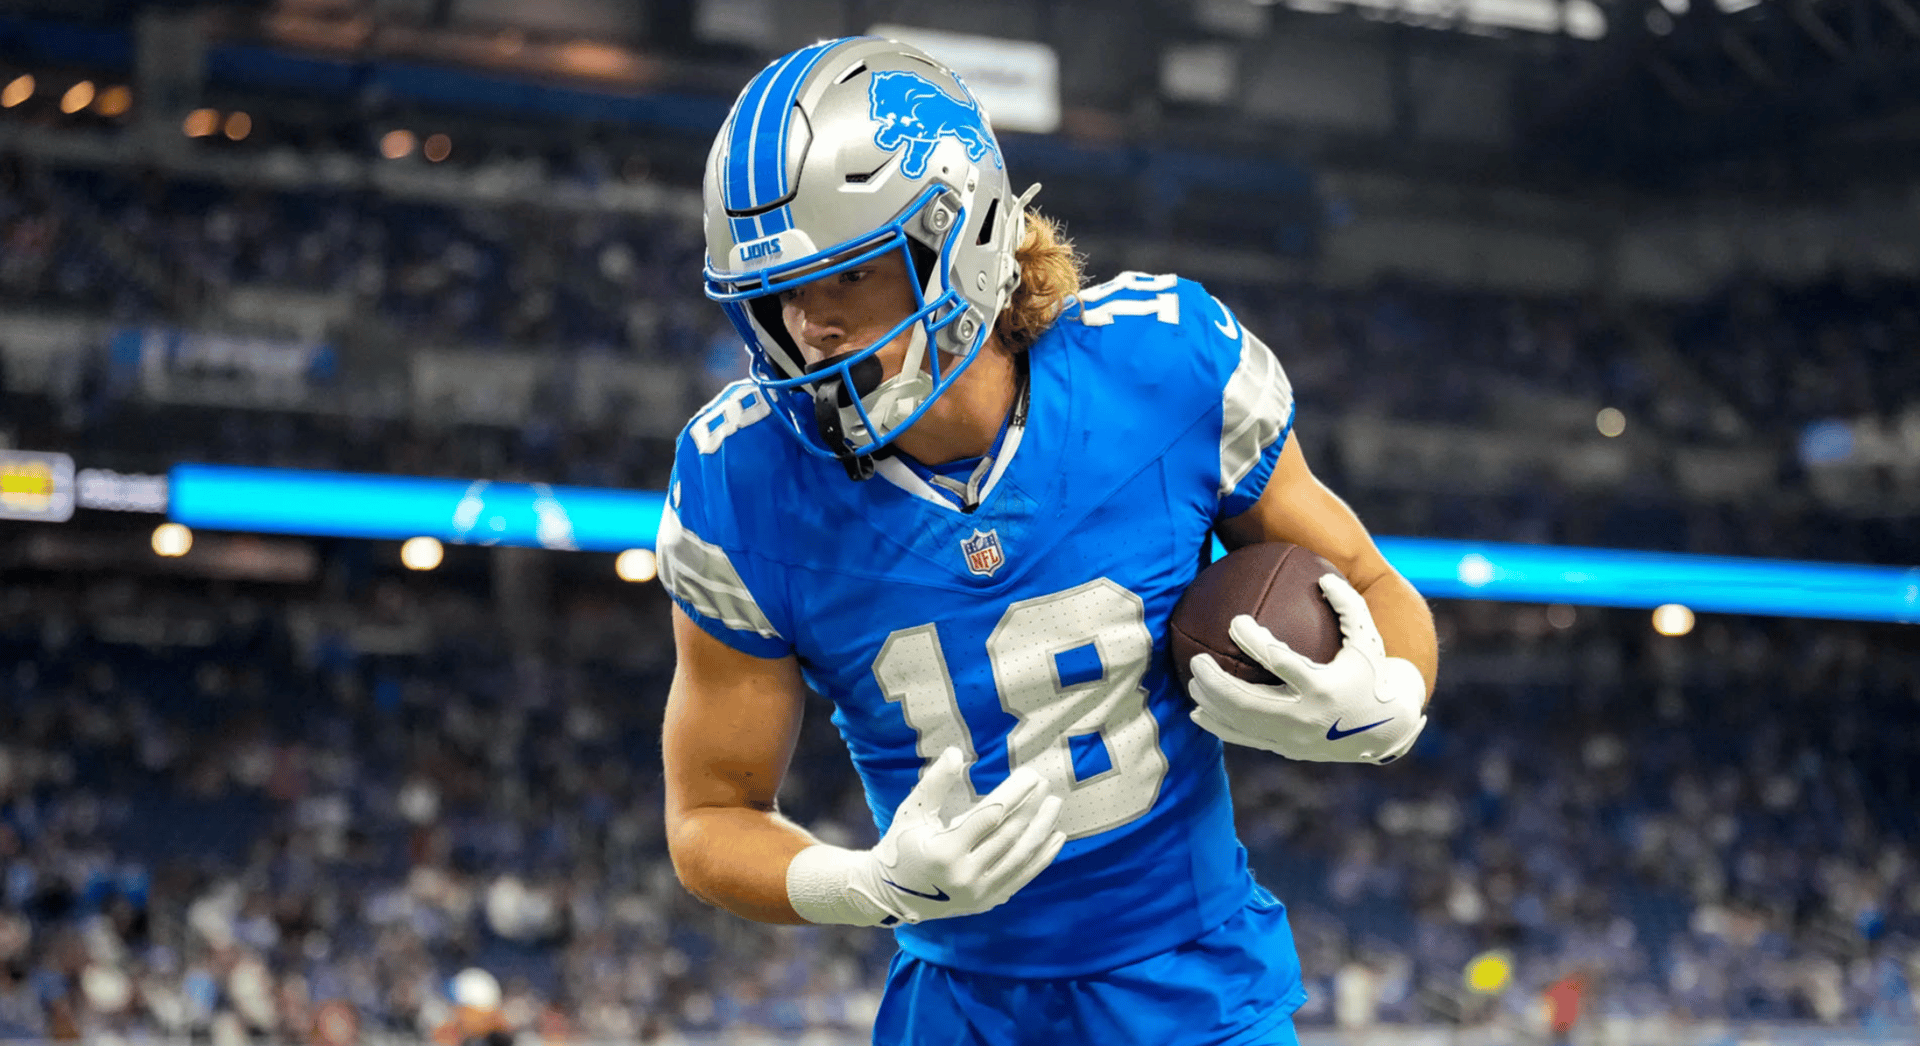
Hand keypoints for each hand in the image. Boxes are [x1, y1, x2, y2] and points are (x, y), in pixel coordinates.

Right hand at [786, 748, 1066, 925]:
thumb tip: (956, 752)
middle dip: (1032, 808)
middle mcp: (965, 876)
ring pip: (1020, 857)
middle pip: (1009, 836)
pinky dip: (1042, 857)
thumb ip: (934, 783)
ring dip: (1042, 830)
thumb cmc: (901, 846)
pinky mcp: (988, 901)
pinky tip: (1056, 838)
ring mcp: (979, 892)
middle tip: (1046, 784)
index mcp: (944, 852)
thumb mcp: (912, 812)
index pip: (990, 816)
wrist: (891, 895)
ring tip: (1055, 805)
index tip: (1030, 774)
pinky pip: (1022, 876)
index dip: (1014, 793)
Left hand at [1187, 573, 1426, 763]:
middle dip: (1217, 682)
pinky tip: (1197, 712)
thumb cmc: (1372, 674)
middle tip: (1197, 659)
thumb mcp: (1368, 639)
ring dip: (1212, 703)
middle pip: (1249, 702)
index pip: (1280, 662)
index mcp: (1323, 687)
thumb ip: (1348, 605)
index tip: (1235, 621)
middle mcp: (1305, 717)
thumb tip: (1322, 576)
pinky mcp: (1285, 750)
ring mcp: (1293, 738)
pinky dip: (1219, 726)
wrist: (1386, 730)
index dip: (1254, 641)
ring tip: (1192, 681)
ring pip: (1241, 723)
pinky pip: (1245, 739)